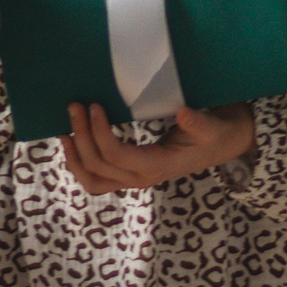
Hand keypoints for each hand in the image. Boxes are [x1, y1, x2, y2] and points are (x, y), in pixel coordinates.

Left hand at [58, 100, 254, 194]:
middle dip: (81, 136)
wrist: (220, 145)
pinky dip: (79, 163)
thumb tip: (183, 114)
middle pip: (98, 166)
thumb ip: (198, 123)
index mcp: (157, 166)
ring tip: (65, 128)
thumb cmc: (213, 134)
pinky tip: (73, 141)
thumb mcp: (211, 126)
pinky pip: (96, 179)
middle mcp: (141, 179)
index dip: (100, 132)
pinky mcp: (128, 176)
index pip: (116, 155)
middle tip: (74, 106)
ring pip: (92, 180)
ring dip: (74, 156)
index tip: (94, 105)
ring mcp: (132, 181)